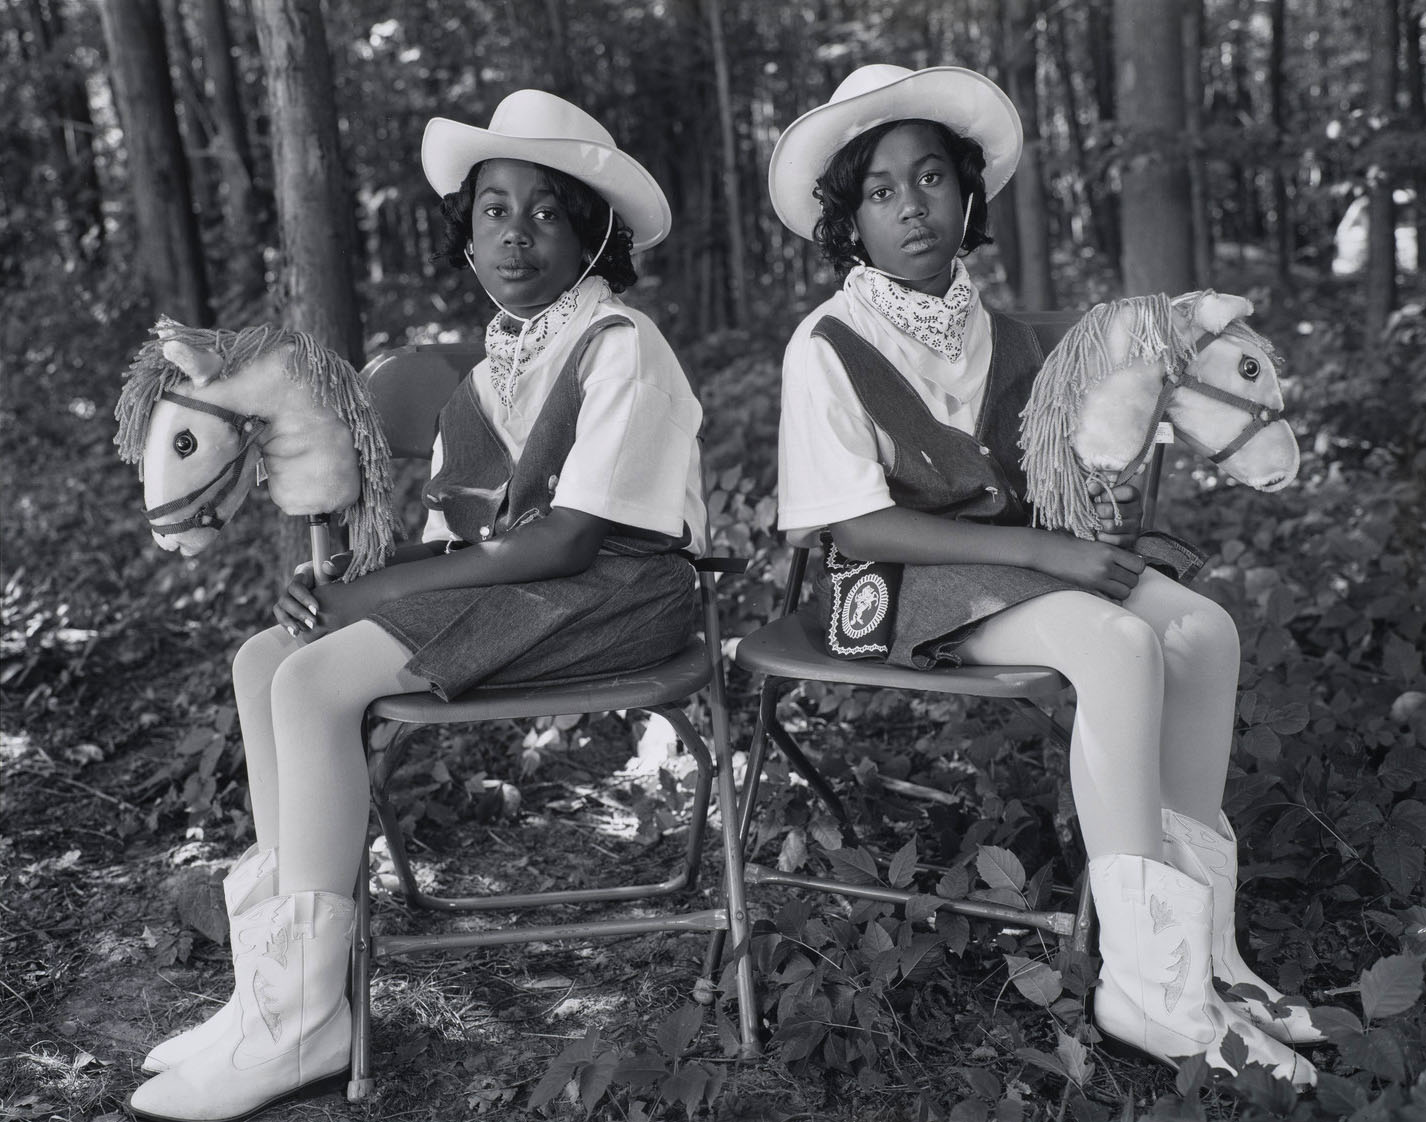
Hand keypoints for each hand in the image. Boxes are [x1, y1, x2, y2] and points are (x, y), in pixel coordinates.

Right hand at [271, 554, 351, 639]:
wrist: (348, 583)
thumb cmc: (346, 572)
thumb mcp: (346, 565)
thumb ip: (340, 564)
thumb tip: (327, 566)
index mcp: (304, 573)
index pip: (296, 586)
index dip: (303, 598)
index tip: (317, 609)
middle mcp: (295, 585)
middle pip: (285, 598)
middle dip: (298, 612)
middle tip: (312, 623)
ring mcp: (292, 598)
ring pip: (280, 608)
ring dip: (288, 621)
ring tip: (299, 631)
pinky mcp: (293, 608)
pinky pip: (283, 617)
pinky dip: (287, 625)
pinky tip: (296, 633)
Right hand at [1032, 532, 1146, 600]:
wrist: (1046, 551)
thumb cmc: (1067, 544)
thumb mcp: (1093, 542)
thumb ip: (1111, 551)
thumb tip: (1132, 561)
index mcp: (1109, 550)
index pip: (1139, 564)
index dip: (1136, 568)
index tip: (1128, 568)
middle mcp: (1106, 564)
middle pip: (1134, 580)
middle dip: (1128, 580)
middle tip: (1118, 577)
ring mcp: (1097, 578)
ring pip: (1125, 592)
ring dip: (1121, 590)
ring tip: (1110, 585)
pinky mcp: (1088, 588)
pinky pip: (1112, 600)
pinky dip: (1112, 599)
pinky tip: (1104, 593)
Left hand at [1087, 479, 1143, 547]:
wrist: (1105, 525)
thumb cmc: (1102, 506)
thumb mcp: (1099, 494)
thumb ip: (1095, 489)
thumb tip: (1092, 487)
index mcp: (1133, 495)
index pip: (1127, 492)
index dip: (1108, 495)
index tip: (1098, 498)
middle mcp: (1137, 510)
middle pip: (1113, 510)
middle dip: (1096, 512)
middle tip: (1088, 513)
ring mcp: (1136, 525)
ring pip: (1111, 526)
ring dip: (1097, 525)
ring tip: (1092, 523)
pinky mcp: (1131, 539)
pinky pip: (1115, 539)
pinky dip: (1102, 537)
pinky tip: (1097, 533)